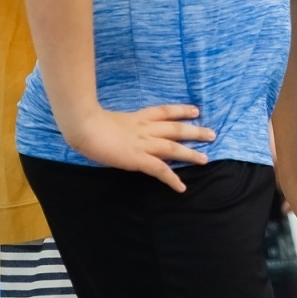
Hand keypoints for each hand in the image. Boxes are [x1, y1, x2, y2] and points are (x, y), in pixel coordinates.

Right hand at [62, 105, 213, 193]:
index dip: (181, 111)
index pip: (164, 111)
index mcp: (137, 117)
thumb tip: (116, 130)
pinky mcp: (138, 159)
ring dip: (191, 153)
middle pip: (176, 128)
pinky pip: (160, 170)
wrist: (84, 126)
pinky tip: (181, 187)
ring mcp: (143, 144)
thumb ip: (117, 124)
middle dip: (195, 131)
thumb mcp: (107, 119)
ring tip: (206, 159)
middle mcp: (144, 128)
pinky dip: (172, 179)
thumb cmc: (87, 121)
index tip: (196, 111)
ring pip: (173, 147)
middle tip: (212, 134)